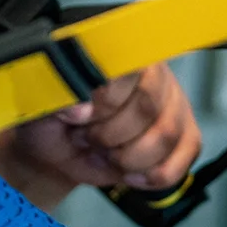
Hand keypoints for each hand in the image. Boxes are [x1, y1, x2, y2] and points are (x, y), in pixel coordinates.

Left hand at [0, 63, 200, 210]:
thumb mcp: (42, 102)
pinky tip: (129, 172)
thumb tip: (77, 105)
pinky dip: (153, 173)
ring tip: (103, 152)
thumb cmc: (51, 119)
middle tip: (85, 137)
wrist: (55, 149)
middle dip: (109, 134)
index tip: (78, 118)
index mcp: (118, 53)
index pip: (130, 67)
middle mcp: (152, 73)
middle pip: (148, 106)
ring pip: (166, 135)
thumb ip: (57, 94)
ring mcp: (173, 103)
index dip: (106, 99)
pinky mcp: (184, 135)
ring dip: (127, 156)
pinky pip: (184, 156)